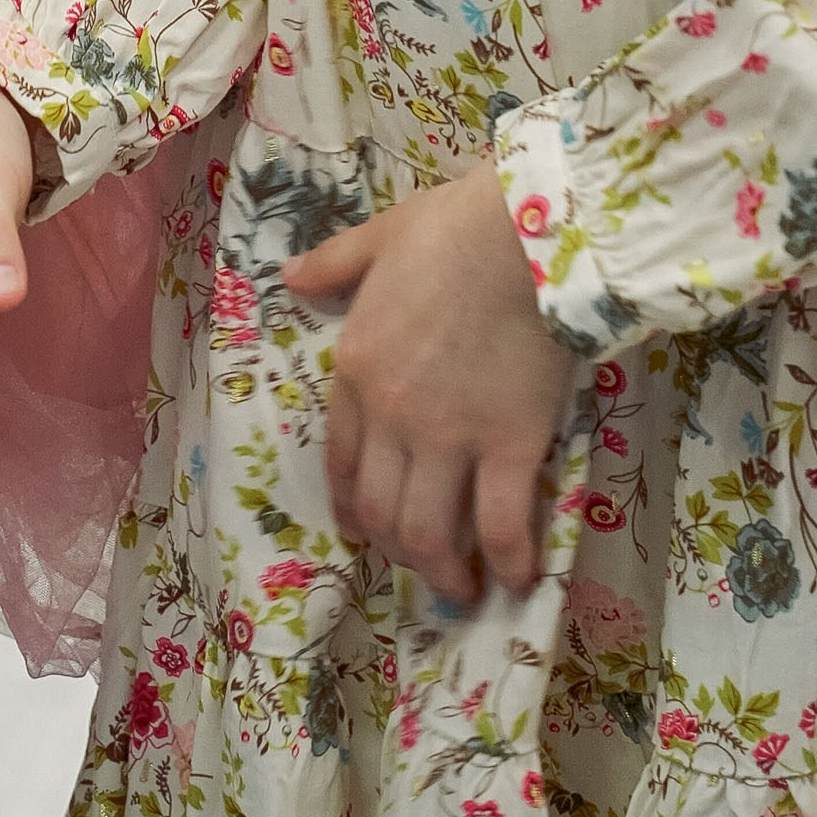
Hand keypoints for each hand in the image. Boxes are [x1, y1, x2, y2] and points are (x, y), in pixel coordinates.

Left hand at [281, 161, 576, 606]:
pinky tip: (517, 578)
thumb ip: (331, 265)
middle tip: (419, 564)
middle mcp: (392, 414)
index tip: (363, 531)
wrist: (525, 236)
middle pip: (381, 508)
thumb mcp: (375, 239)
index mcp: (355, 368)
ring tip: (461, 587)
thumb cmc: (453, 229)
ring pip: (428, 529)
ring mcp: (449, 435)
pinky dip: (507, 561)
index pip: (338, 459)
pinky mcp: (510, 444)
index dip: (350, 505)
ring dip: (441, 570)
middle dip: (395, 550)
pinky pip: (501, 523)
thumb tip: (291, 277)